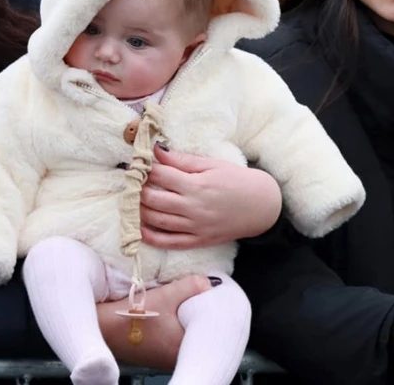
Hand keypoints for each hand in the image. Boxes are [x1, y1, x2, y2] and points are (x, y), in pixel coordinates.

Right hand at [97, 275, 212, 369]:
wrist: (101, 327)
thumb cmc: (129, 317)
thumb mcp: (164, 296)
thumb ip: (190, 286)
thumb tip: (207, 282)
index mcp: (183, 347)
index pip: (210, 328)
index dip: (211, 308)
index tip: (211, 293)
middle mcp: (176, 357)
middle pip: (198, 330)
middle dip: (198, 311)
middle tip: (198, 292)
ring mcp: (165, 357)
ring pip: (185, 332)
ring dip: (184, 317)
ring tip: (182, 299)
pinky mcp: (155, 352)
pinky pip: (173, 336)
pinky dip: (173, 324)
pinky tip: (167, 311)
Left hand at [139, 144, 280, 249]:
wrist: (261, 206)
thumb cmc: (237, 181)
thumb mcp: (211, 164)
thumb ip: (182, 160)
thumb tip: (156, 150)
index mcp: (196, 185)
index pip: (160, 175)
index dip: (144, 167)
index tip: (137, 162)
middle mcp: (192, 208)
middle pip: (152, 199)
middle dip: (137, 188)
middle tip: (132, 181)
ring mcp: (194, 227)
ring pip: (155, 220)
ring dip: (138, 209)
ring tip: (133, 199)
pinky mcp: (197, 241)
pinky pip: (167, 242)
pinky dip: (149, 236)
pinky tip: (139, 226)